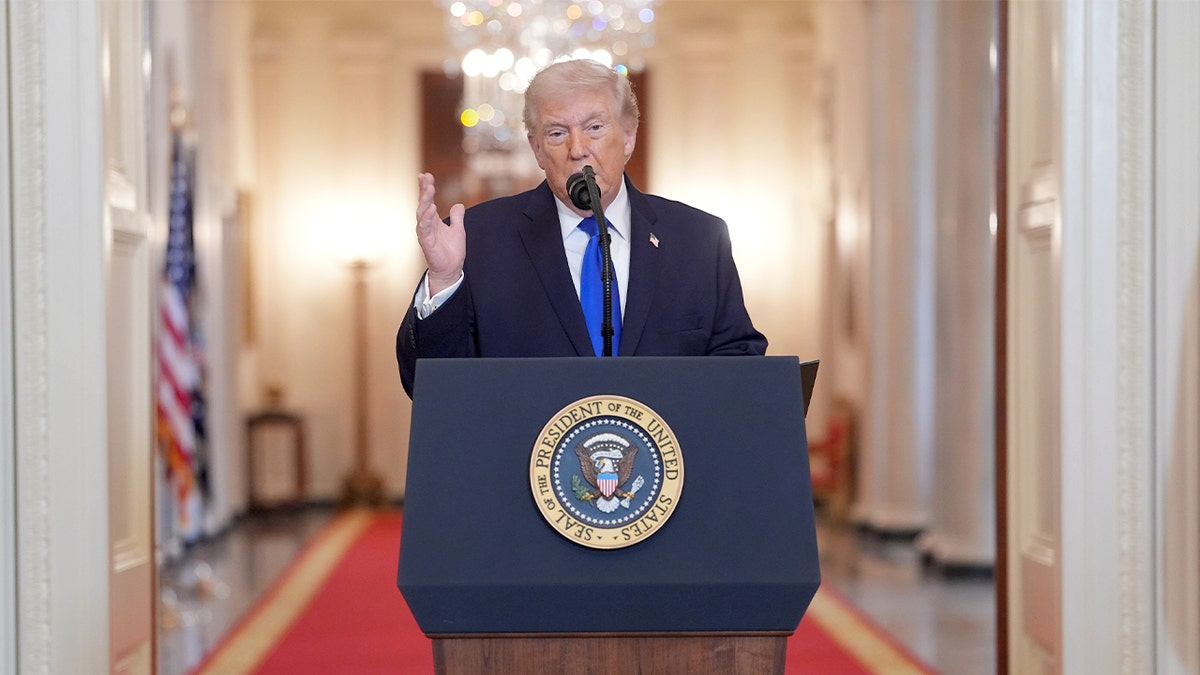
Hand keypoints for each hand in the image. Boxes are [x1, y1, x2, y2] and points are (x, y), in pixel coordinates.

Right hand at [415, 172, 465, 294]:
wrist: (451, 269)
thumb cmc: (451, 251)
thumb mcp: (458, 230)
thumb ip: (457, 217)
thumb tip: (458, 205)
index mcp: (432, 220)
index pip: (427, 201)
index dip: (425, 188)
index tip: (425, 175)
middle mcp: (426, 225)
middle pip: (423, 204)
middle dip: (424, 190)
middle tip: (426, 178)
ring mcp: (425, 233)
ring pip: (422, 214)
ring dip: (425, 201)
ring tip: (429, 189)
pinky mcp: (427, 243)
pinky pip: (425, 228)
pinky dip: (427, 218)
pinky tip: (432, 208)